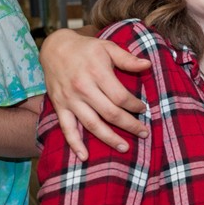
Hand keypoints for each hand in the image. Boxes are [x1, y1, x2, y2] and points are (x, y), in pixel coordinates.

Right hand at [41, 28, 150, 159]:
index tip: (144, 110)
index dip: (135, 106)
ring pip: (91, 124)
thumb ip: (127, 59)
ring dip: (108, 138)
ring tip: (124, 148)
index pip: (120, 97)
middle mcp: (83, 89)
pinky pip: (66, 128)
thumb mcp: (108, 48)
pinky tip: (84, 157)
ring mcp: (70, 100)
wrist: (55, 47)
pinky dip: (74, 144)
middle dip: (129, 125)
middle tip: (144, 133)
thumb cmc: (87, 48)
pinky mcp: (59, 106)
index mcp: (97, 74)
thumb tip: (148, 65)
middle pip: (109, 113)